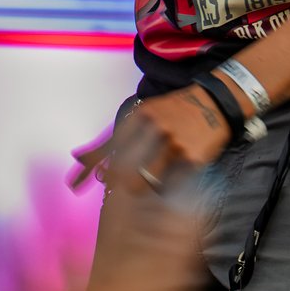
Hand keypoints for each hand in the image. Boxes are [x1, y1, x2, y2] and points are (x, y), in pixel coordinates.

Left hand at [68, 89, 232, 194]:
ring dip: (143, 185)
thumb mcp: (145, 113)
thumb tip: (79, 156)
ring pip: (145, 180)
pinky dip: (168, 183)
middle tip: (120, 187)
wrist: (215, 103)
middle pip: (123, 169)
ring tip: (151, 180)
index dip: (88, 169)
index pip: (107, 147)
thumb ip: (116, 135)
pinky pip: (171, 182)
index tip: (74, 185)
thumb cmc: (174, 110)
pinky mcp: (190, 158)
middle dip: (118, 183)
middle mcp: (154, 128)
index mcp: (139, 116)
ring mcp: (172, 144)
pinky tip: (175, 173)